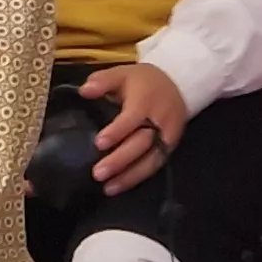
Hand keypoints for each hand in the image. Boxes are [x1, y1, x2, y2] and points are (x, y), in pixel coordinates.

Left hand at [76, 63, 188, 192]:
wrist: (177, 84)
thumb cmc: (143, 81)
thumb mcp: (123, 73)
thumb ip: (103, 80)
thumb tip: (84, 90)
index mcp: (147, 100)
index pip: (133, 118)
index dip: (117, 131)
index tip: (99, 143)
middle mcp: (160, 121)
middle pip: (142, 143)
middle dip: (120, 160)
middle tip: (98, 173)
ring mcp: (167, 137)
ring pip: (151, 160)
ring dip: (129, 176)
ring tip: (108, 188)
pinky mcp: (169, 148)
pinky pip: (155, 166)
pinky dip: (137, 178)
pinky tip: (119, 186)